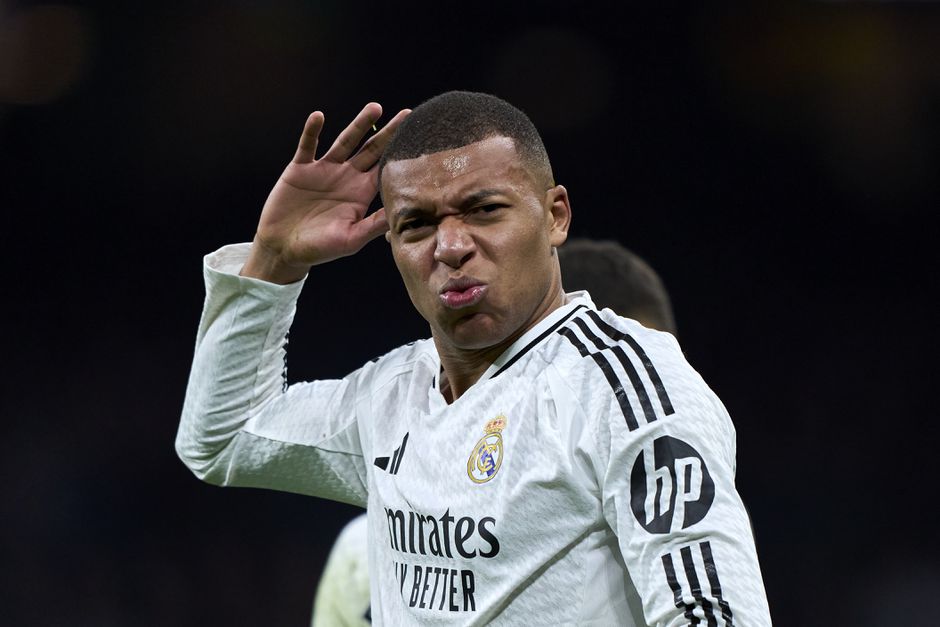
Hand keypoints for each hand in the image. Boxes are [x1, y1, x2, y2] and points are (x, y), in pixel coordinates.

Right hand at [241, 103, 409, 283]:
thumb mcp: (351, 239)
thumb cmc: (320, 249)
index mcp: (361, 193)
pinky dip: (312, 131)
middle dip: (388, 133)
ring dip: (359, 125)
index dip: (401, 154)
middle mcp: (346, 177)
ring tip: (376, 108)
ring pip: (345, 141)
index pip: (385, 169)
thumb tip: (400, 214)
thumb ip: (373, 225)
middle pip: (371, 149)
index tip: (419, 140)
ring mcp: (324, 170)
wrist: (284, 248)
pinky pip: (307, 145)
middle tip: (407, 114)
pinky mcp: (300, 168)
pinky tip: (318, 116)